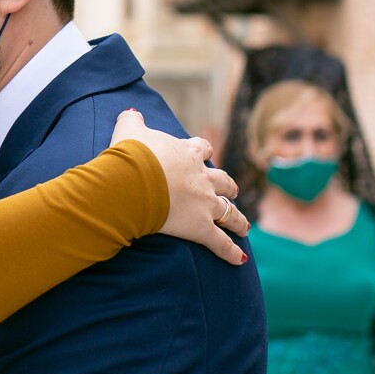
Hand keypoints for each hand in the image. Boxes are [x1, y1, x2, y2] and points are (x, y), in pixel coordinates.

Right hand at [110, 109, 246, 264]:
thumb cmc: (132, 156)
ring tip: (244, 227)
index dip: (203, 151)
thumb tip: (130, 112)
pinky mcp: (200, 227)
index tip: (205, 153)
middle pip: (223, 181)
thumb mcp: (130, 131)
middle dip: (228, 187)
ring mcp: (204, 203)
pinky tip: (240, 260)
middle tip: (232, 191)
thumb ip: (132, 121)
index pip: (202, 149)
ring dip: (238, 220)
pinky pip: (220, 242)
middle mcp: (202, 178)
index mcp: (187, 154)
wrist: (135, 179)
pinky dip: (231, 252)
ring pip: (229, 212)